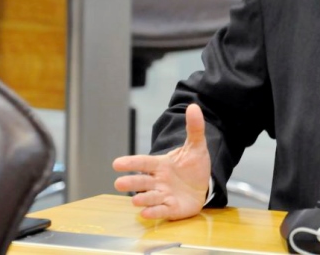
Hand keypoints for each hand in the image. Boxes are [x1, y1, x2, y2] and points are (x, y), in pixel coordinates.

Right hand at [112, 103, 211, 220]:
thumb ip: (194, 128)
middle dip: (131, 182)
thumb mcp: (196, 146)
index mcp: (161, 165)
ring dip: (143, 199)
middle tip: (118, 183)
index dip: (131, 163)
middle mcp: (158, 181)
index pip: (143, 162)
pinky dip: (154, 212)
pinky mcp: (171, 208)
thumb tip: (194, 106)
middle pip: (142, 181)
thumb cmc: (193, 166)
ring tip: (135, 201)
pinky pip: (161, 211)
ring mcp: (164, 195)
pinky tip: (146, 213)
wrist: (202, 185)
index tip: (116, 163)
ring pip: (150, 197)